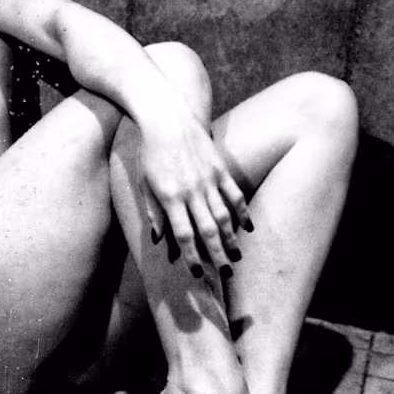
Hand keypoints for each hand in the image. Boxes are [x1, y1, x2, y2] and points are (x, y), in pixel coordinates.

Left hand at [137, 107, 249, 274]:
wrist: (168, 119)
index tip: (198, 273)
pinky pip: (234, 195)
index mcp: (170, 197)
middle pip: (207, 230)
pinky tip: (247, 228)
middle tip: (225, 274)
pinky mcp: (220, 168)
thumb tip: (160, 240)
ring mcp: (208, 179)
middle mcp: (191, 191)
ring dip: (231, 239)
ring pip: (223, 216)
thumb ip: (154, 213)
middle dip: (217, 255)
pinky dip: (242, 213)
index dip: (191, 256)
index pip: (183, 234)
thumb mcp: (145, 184)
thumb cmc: (151, 154)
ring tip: (236, 257)